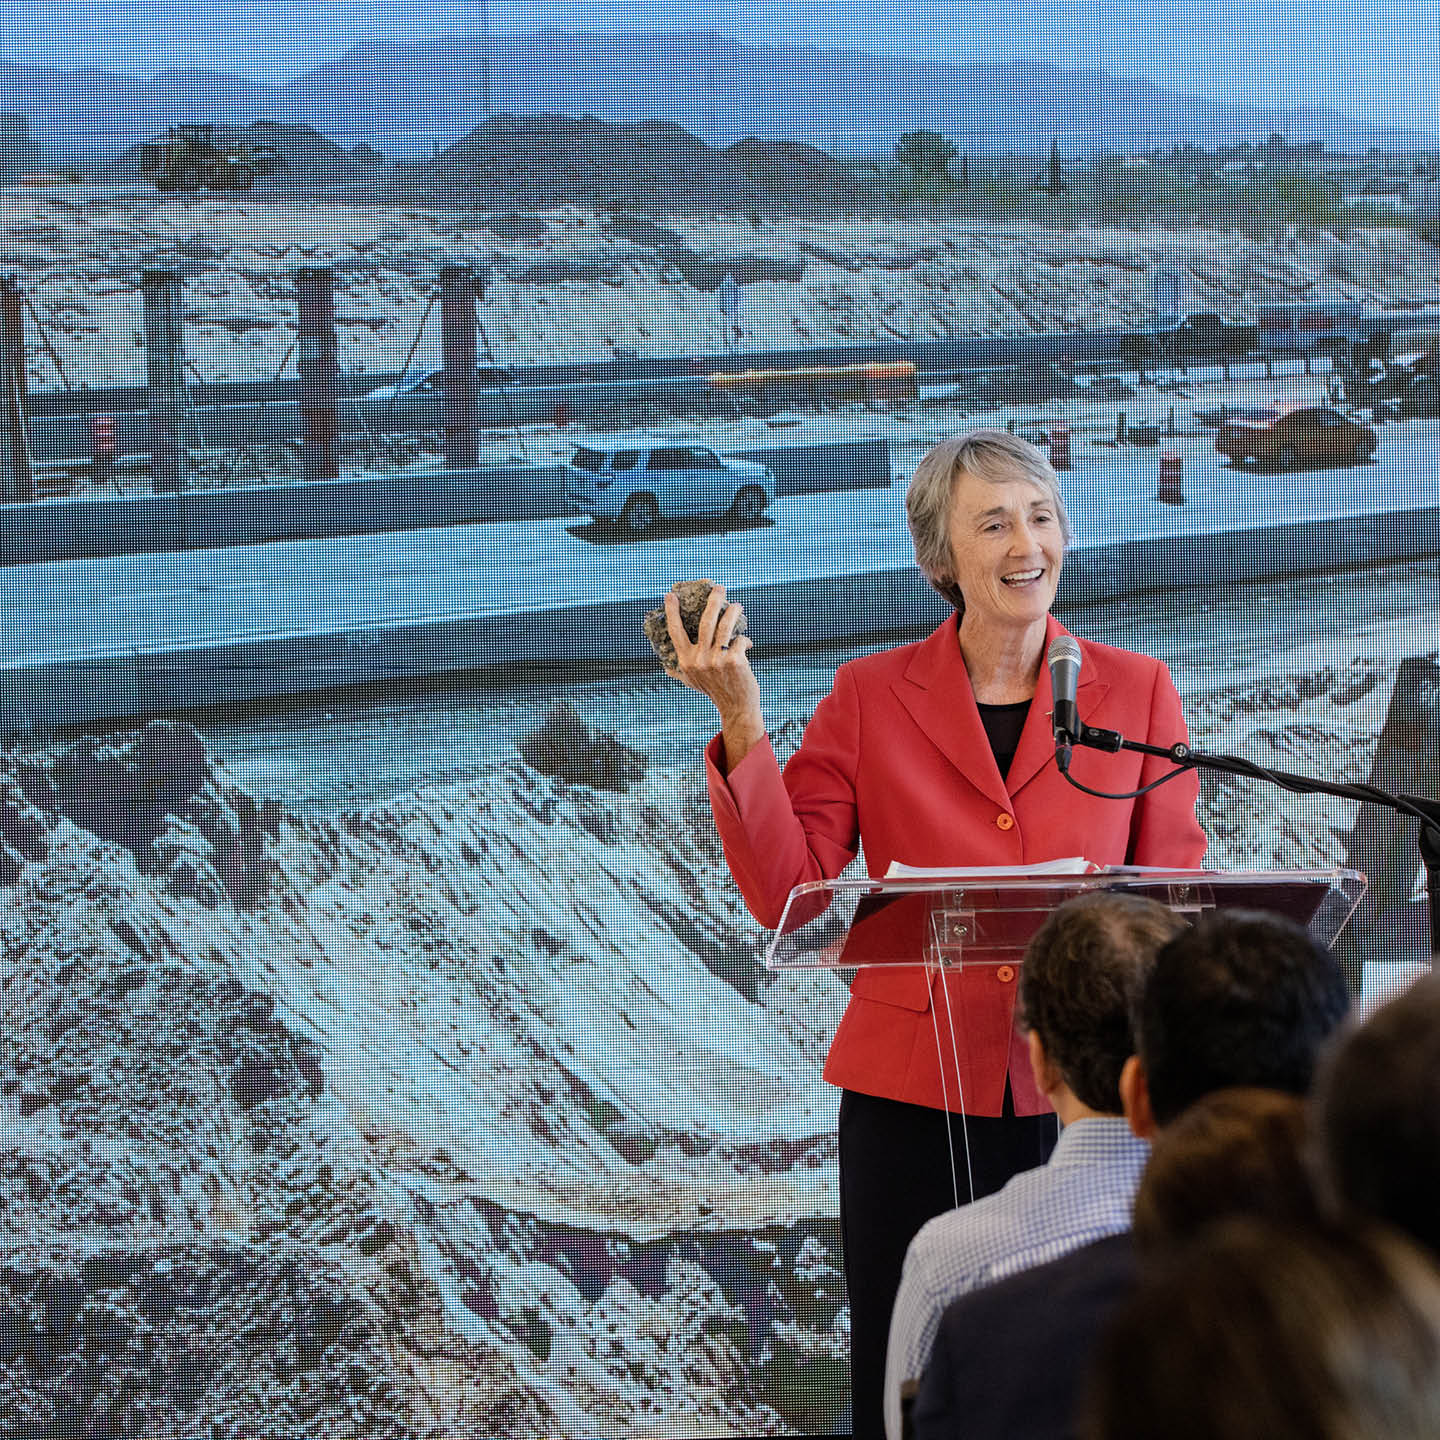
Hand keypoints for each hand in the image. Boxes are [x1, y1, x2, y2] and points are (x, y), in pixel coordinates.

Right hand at [665, 585, 765, 767]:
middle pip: (705, 621)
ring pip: (725, 626)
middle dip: (713, 600)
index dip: (672, 612)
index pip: (676, 632)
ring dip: (733, 612)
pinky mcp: (734, 661)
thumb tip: (664, 665)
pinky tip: (746, 644)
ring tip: (737, 606)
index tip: (669, 596)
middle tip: (719, 587)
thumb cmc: (714, 691)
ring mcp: (717, 660)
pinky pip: (739, 640)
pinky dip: (744, 640)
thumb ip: (678, 672)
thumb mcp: (692, 682)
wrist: (736, 707)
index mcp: (686, 661)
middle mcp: (699, 659)